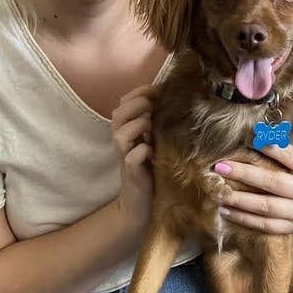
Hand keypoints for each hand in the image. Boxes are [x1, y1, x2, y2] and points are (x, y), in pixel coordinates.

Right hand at [111, 84, 156, 232]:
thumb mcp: (155, 139)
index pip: (125, 101)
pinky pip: (132, 157)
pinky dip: (143, 150)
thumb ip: (156, 121)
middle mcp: (121, 141)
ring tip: (152, 128)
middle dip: (138, 105)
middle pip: (118, 113)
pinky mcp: (131, 173)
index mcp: (126, 129)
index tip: (160, 89)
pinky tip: (154, 151)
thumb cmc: (152, 167)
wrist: (142, 203)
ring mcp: (124, 157)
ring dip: (138, 126)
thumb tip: (174, 97)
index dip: (141, 92)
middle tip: (155, 107)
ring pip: (120, 134)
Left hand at [213, 123, 292, 233]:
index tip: (249, 138)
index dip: (270, 147)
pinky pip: (265, 225)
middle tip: (220, 166)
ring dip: (240, 200)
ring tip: (218, 191)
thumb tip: (282, 112)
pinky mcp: (290, 227)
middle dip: (245, 174)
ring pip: (267, 207)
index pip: (290, 156)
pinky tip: (224, 210)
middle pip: (274, 182)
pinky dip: (243, 219)